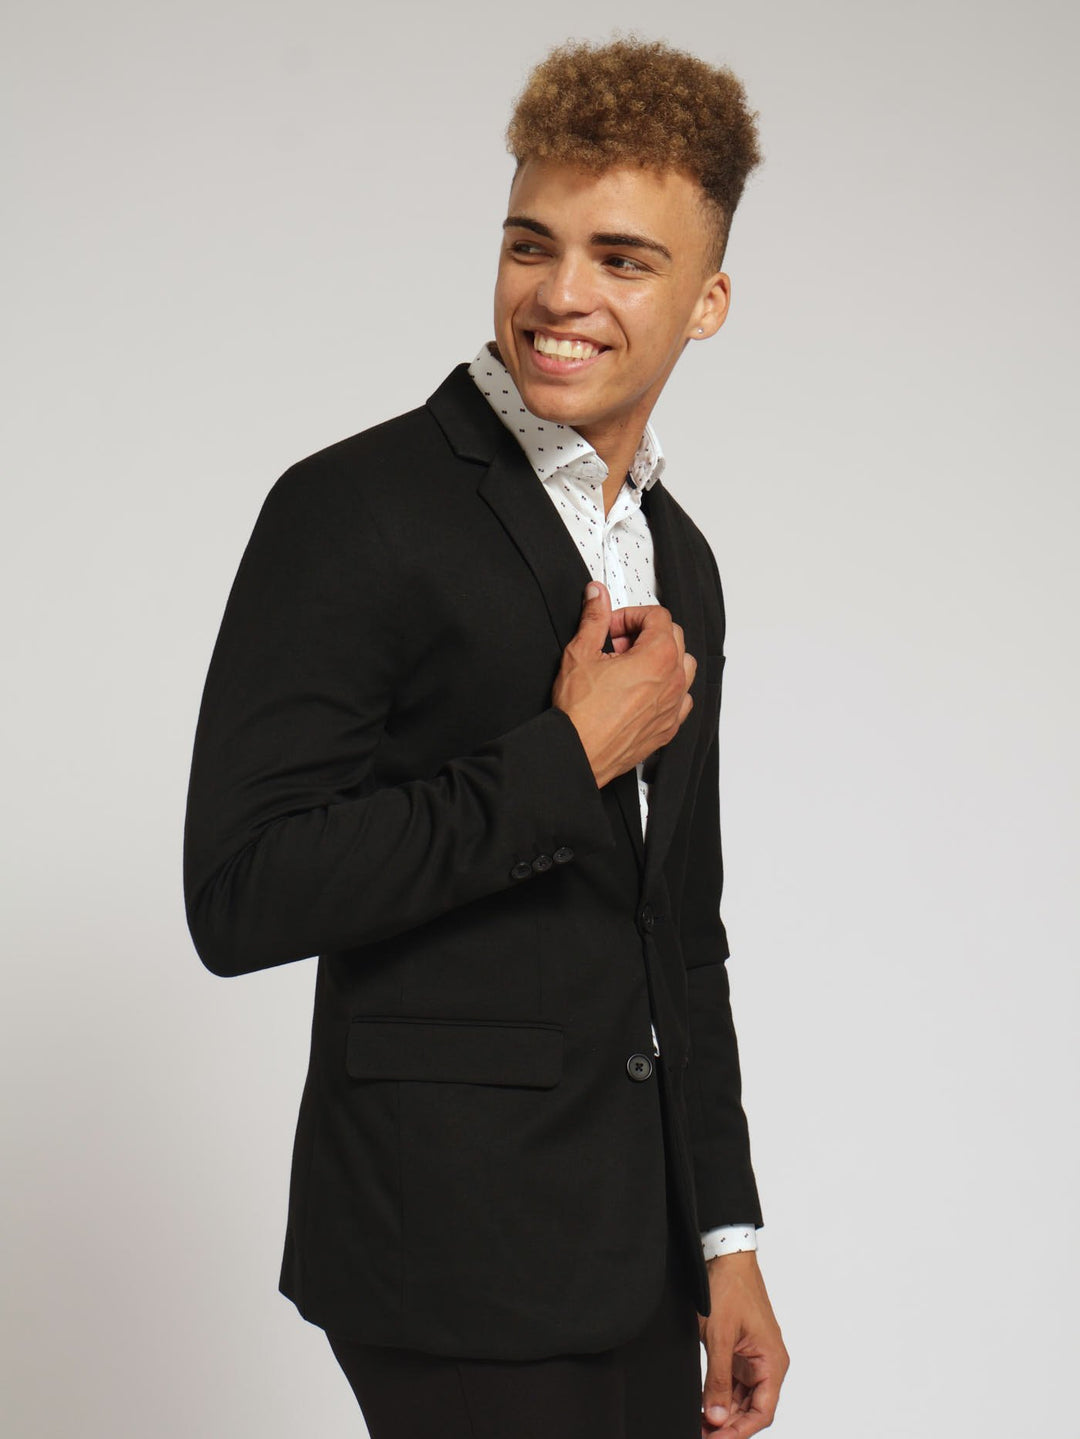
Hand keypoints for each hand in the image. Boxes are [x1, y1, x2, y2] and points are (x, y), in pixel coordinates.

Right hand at [551, 580, 696, 788]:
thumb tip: (597, 597)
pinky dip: (666, 690)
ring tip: (631, 666)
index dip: (631, 615)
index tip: (612, 627)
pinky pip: (681, 699)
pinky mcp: (669, 727)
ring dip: (661, 659)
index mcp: (658, 657)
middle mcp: (673, 681)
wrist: (578, 752)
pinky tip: (641, 692)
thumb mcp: (580, 653)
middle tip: (617, 644)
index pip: (658, 616)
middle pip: (674, 637)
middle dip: (645, 634)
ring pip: (684, 667)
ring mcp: (674, 706)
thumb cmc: (580, 713)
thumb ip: (594, 618)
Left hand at [698, 1251, 788, 1437]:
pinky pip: (731, 1384)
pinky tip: (700, 1408)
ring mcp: (752, 1359)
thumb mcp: (720, 1336)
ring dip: (721, 1414)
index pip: (762, 1412)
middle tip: (700, 1436)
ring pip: (740, 1400)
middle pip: (751, 1410)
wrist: (725, 1256)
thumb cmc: (730, 1288)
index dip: (740, 1432)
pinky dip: (717, 1397)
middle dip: (727, 1426)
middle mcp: (766, 1364)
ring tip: (697, 1426)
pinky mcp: (738, 1353)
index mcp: (772, 1362)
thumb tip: (716, 1416)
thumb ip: (717, 1379)